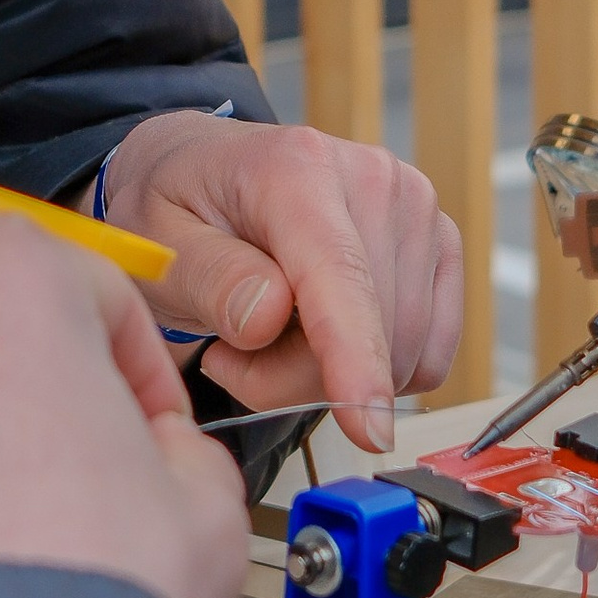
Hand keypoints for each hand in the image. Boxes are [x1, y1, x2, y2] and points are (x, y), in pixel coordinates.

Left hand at [100, 113, 464, 450]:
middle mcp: (373, 178)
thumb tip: (267, 317)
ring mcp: (416, 211)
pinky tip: (317, 336)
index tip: (367, 430)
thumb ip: (208, 278)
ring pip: (403, 353)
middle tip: (228, 356)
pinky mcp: (440, 248)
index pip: (340, 275)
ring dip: (328, 377)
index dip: (356, 358)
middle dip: (294, 378)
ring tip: (264, 336)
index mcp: (298, 167)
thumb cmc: (179, 208)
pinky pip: (425, 355)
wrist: (208, 174)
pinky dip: (371, 368)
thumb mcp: (157, 243)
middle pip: (370, 330)